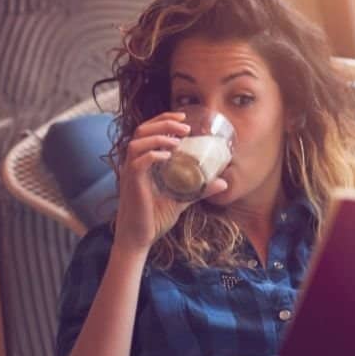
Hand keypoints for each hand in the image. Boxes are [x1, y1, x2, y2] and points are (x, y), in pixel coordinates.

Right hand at [112, 111, 227, 254]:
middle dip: (163, 122)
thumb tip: (223, 182)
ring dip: (158, 136)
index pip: (147, 131)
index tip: (183, 116)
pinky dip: (153, 155)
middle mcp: (133, 164)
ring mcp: (130, 174)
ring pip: (137, 143)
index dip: (163, 119)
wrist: (139, 239)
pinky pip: (138, 163)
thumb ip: (199, 189)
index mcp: (142, 162)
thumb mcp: (182, 199)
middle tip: (185, 125)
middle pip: (141, 131)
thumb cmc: (155, 218)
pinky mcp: (131, 184)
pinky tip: (168, 157)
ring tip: (178, 140)